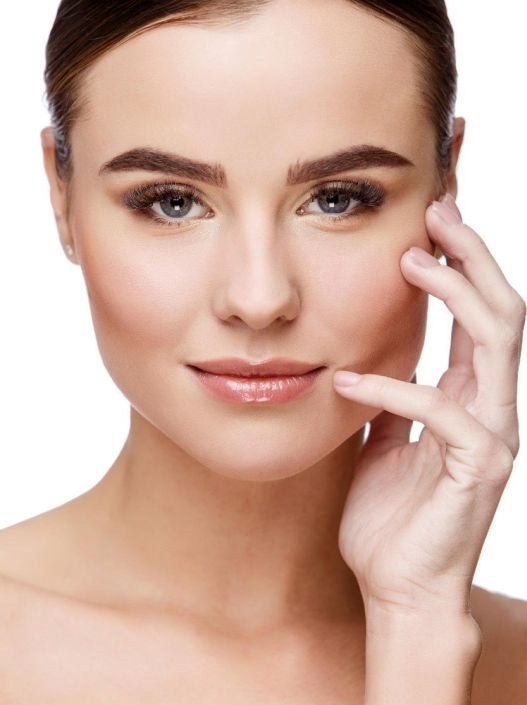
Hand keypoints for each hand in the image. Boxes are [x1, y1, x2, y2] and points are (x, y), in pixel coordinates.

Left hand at [333, 193, 525, 616]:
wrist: (397, 588)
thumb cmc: (391, 518)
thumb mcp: (386, 443)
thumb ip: (392, 401)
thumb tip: (375, 361)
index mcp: (468, 398)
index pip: (477, 316)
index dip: (462, 265)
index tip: (431, 221)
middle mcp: (491, 409)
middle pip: (502, 312)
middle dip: (474, 256)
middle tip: (438, 211)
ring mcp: (490, 436)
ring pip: (496, 343)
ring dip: (456, 295)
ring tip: (412, 261)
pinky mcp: (475, 469)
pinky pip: (440, 411)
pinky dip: (393, 388)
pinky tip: (348, 379)